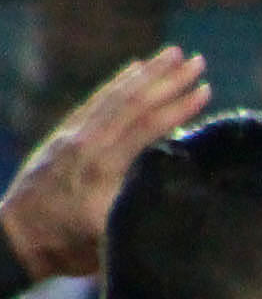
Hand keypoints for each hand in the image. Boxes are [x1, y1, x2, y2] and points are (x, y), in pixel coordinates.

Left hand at [0, 47, 206, 277]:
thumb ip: (138, 213)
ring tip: (172, 52)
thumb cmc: (66, 246)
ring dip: (146, 72)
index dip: (177, 108)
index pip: (145, 127)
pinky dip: (116, 83)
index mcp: (102, 168)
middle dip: (167, 79)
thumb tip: (181, 201)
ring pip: (112, 95)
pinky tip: (132, 68)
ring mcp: (71, 137)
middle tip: (198, 59)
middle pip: (132, 102)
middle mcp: (86, 144)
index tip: (205, 90)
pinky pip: (93, 101)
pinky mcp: (62, 136)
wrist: (13, 239)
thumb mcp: (107, 239)